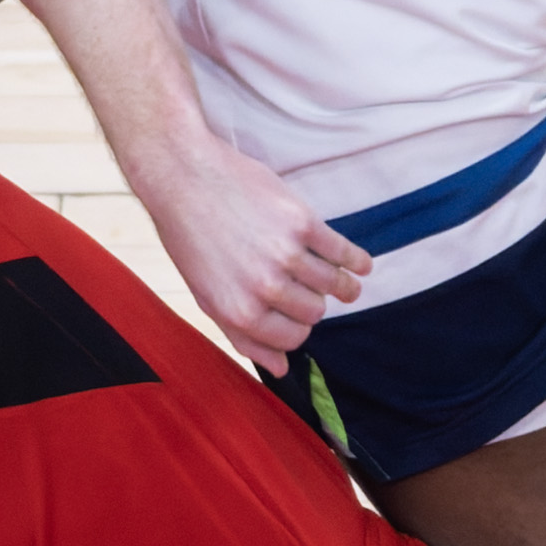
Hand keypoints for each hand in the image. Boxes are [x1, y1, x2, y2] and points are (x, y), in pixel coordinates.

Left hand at [142, 139, 368, 370]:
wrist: (185, 176)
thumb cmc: (192, 238)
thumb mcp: (207, 295)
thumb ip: (243, 336)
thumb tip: (280, 369)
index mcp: (240, 312)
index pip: (293, 339)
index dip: (296, 327)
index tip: (294, 313)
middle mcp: (265, 288)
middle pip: (315, 312)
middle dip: (311, 302)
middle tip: (301, 285)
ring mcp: (286, 254)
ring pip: (333, 285)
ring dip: (342, 285)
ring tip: (344, 280)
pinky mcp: (303, 222)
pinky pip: (344, 253)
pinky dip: (357, 261)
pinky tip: (361, 265)